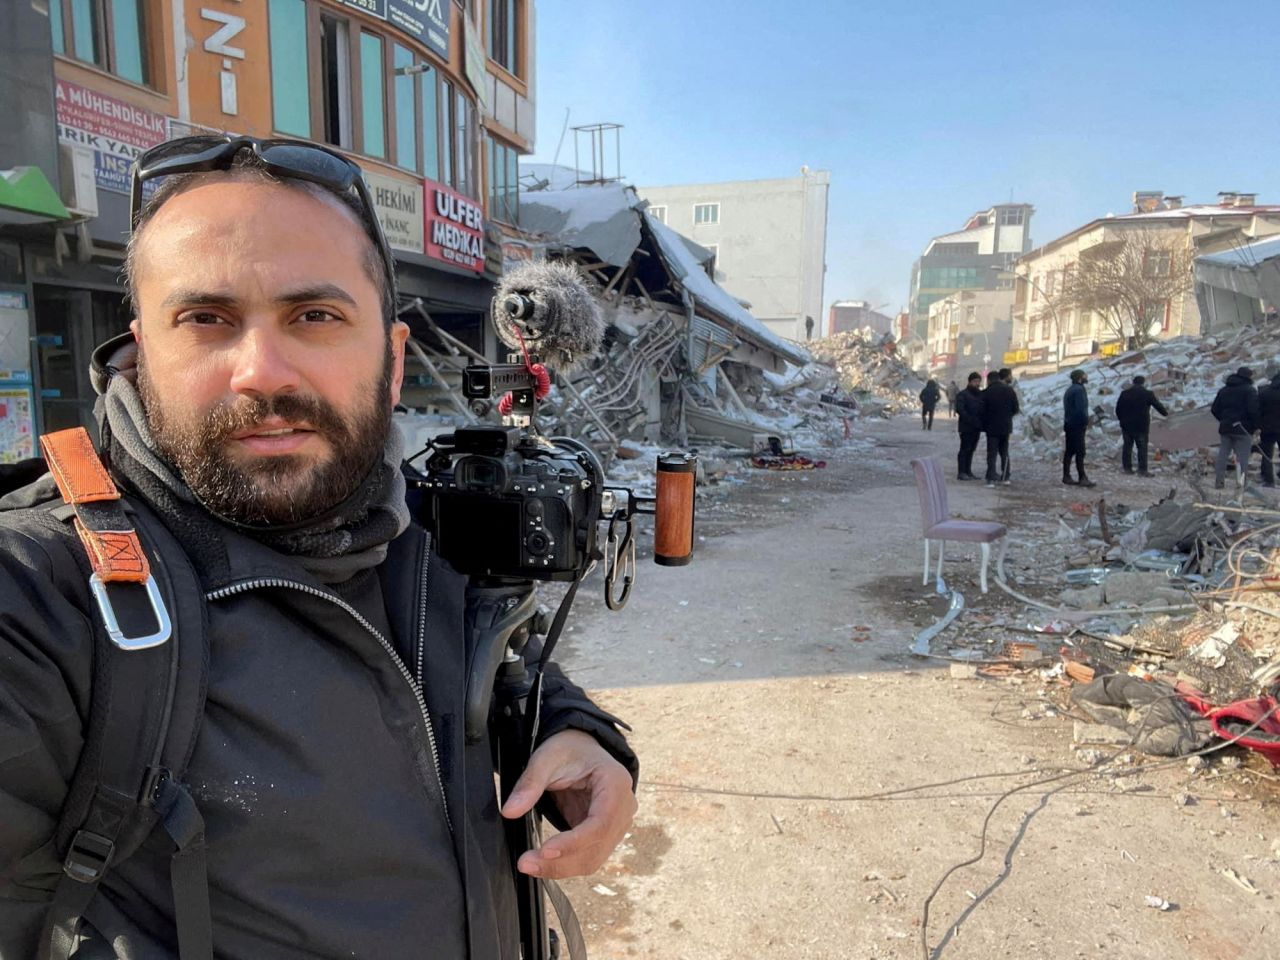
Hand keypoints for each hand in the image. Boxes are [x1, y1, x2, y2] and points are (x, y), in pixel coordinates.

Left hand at [500, 729, 636, 879]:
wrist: (579, 749)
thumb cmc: (568, 749)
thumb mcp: (546, 758)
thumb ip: (530, 784)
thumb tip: (510, 812)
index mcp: (616, 783)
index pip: (601, 823)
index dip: (574, 842)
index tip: (545, 851)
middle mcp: (624, 807)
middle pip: (597, 846)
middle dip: (562, 861)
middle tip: (525, 863)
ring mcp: (617, 823)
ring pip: (593, 859)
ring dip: (561, 868)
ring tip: (529, 864)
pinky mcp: (603, 835)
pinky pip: (587, 857)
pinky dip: (564, 864)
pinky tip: (541, 862)